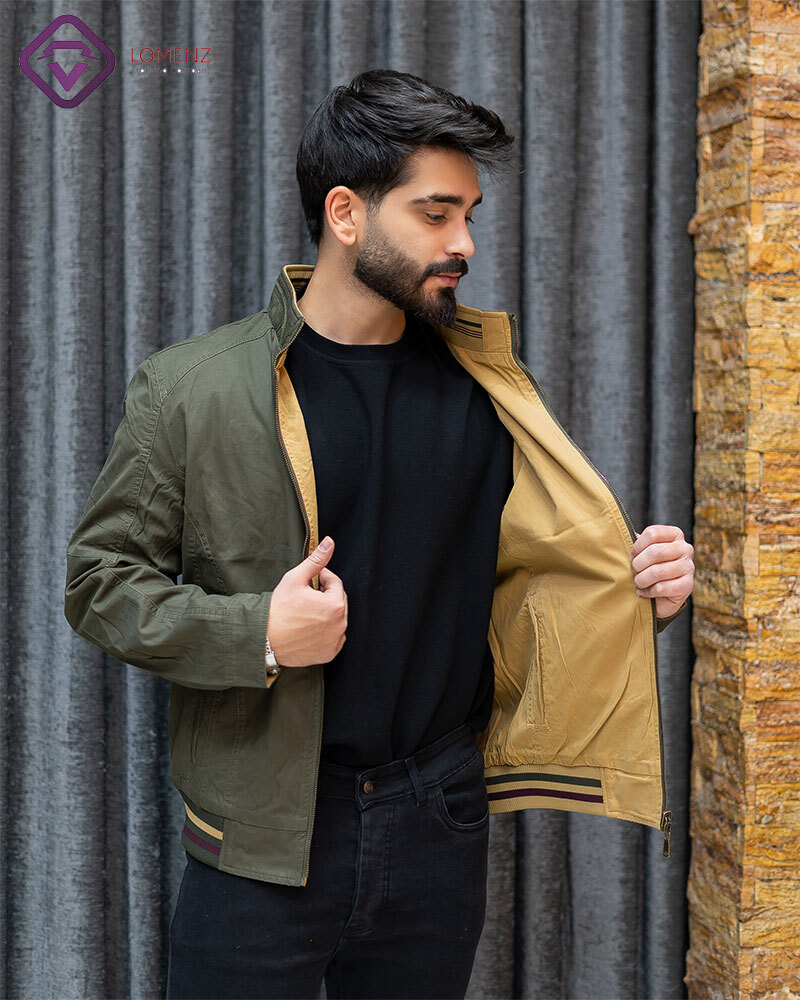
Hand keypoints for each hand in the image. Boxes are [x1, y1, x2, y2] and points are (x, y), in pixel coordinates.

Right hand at [266, 536, 347, 666]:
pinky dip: (325, 632)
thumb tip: (329, 543)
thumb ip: (316, 560)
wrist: (263, 639)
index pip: (335, 583)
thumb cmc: (277, 610)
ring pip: (336, 619)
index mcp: (335, 605)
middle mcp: (340, 624)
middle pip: (338, 601)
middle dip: (324, 596)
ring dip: (326, 613)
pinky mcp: (328, 653)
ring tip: (305, 613)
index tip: (310, 581)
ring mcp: (335, 641)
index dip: (322, 578)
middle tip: (305, 598)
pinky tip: (308, 628)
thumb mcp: (295, 579)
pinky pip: (332, 637)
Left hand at [629, 524, 693, 619]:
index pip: (652, 533)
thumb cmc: (648, 568)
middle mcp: (685, 548)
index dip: (637, 547)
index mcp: (675, 535)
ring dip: (642, 579)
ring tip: (638, 582)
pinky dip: (648, 591)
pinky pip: (662, 587)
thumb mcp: (643, 552)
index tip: (632, 557)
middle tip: (634, 571)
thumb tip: (624, 533)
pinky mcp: (687, 585)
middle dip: (638, 564)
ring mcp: (689, 567)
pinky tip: (645, 592)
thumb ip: (637, 543)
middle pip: (655, 552)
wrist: (660, 596)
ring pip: (658, 571)